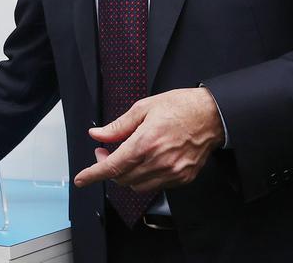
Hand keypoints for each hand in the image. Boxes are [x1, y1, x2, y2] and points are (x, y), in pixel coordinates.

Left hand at [74, 88, 224, 193]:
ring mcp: (172, 172)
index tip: (81, 179)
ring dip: (125, 175)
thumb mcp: (144, 108)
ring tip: (127, 156)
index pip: (112, 166)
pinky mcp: (183, 178)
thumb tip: (97, 135)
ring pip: (137, 186)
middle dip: (108, 167)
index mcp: (146, 142)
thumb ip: (118, 126)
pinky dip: (144, 177)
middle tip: (106, 151)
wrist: (212, 115)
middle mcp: (158, 161)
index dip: (92, 174)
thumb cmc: (181, 107)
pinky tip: (146, 161)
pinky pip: (155, 185)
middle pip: (122, 178)